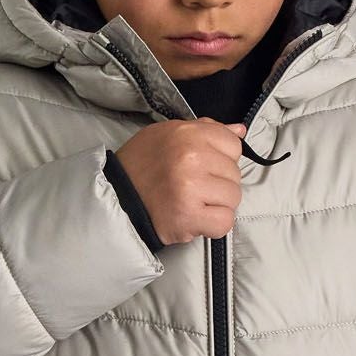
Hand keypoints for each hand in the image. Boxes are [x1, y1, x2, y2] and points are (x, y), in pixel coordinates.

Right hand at [111, 119, 245, 244]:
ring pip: (233, 199)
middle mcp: (191, 157)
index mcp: (188, 134)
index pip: (234, 146)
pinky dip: (213, 226)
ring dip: (217, 206)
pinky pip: (224, 223)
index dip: (222, 160)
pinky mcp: (188, 216)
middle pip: (235, 174)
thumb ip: (205, 130)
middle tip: (194, 189)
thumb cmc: (142, 166)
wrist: (116, 198)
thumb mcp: (168, 134)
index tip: (204, 168)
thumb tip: (239, 130)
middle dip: (219, 185)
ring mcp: (191, 187)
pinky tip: (196, 220)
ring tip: (194, 204)